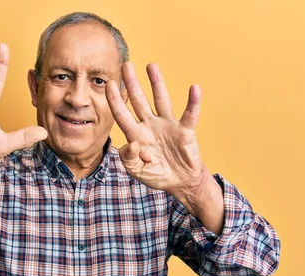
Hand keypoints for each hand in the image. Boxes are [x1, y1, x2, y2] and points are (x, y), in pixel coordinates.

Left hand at [106, 62, 210, 207]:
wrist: (180, 182)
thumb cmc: (156, 174)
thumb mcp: (137, 171)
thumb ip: (129, 159)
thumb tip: (131, 144)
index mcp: (136, 135)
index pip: (122, 114)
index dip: (115, 100)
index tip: (109, 84)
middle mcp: (150, 125)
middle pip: (139, 101)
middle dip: (132, 83)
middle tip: (126, 65)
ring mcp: (167, 125)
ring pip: (161, 100)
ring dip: (157, 83)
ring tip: (151, 66)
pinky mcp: (185, 130)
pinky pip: (189, 114)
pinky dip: (193, 102)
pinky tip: (194, 89)